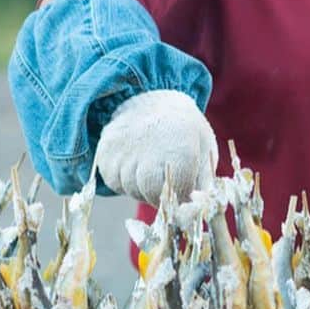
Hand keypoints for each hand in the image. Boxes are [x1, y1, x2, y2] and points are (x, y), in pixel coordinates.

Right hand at [95, 90, 216, 204]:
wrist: (153, 99)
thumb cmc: (185, 131)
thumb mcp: (204, 151)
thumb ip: (204, 184)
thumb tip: (196, 209)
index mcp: (180, 148)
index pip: (178, 193)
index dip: (182, 197)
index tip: (185, 190)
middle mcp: (148, 148)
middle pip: (151, 193)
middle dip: (161, 194)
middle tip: (167, 176)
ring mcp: (123, 149)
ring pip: (131, 189)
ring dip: (142, 187)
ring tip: (151, 164)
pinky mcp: (105, 151)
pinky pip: (114, 182)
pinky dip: (125, 180)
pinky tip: (135, 162)